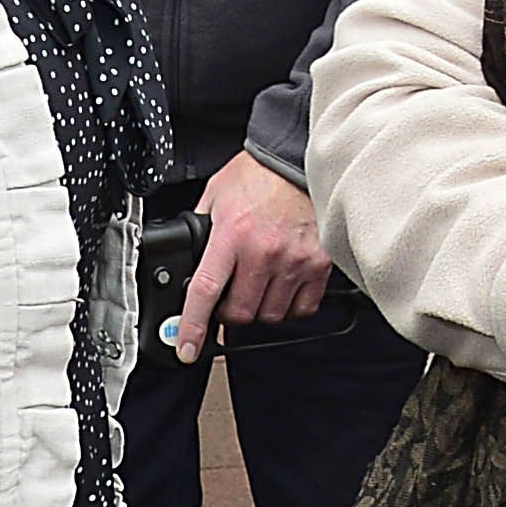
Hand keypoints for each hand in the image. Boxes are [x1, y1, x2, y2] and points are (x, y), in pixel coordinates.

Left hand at [170, 148, 329, 361]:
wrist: (297, 158)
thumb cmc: (257, 174)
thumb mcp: (215, 196)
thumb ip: (201, 229)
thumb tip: (187, 259)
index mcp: (231, 235)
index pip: (205, 292)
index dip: (192, 326)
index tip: (186, 348)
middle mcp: (263, 252)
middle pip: (240, 312)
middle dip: (229, 312)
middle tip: (229, 296)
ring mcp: (294, 260)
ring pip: (271, 314)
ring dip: (260, 308)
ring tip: (258, 285)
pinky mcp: (319, 264)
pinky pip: (303, 307)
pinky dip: (290, 304)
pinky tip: (283, 285)